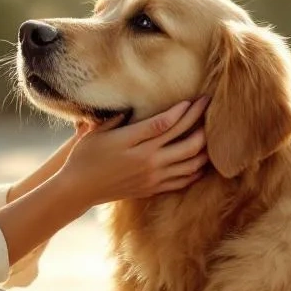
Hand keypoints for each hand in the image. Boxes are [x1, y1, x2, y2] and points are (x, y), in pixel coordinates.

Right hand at [53, 96, 210, 209]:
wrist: (78, 190)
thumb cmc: (85, 156)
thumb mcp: (97, 132)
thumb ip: (117, 117)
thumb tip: (134, 104)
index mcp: (133, 143)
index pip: (165, 123)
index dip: (182, 111)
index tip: (193, 100)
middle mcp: (147, 160)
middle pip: (186, 142)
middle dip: (201, 122)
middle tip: (209, 107)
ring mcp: (153, 176)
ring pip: (191, 162)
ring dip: (205, 148)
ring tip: (212, 133)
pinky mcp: (153, 188)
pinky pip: (183, 180)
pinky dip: (196, 170)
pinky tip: (201, 160)